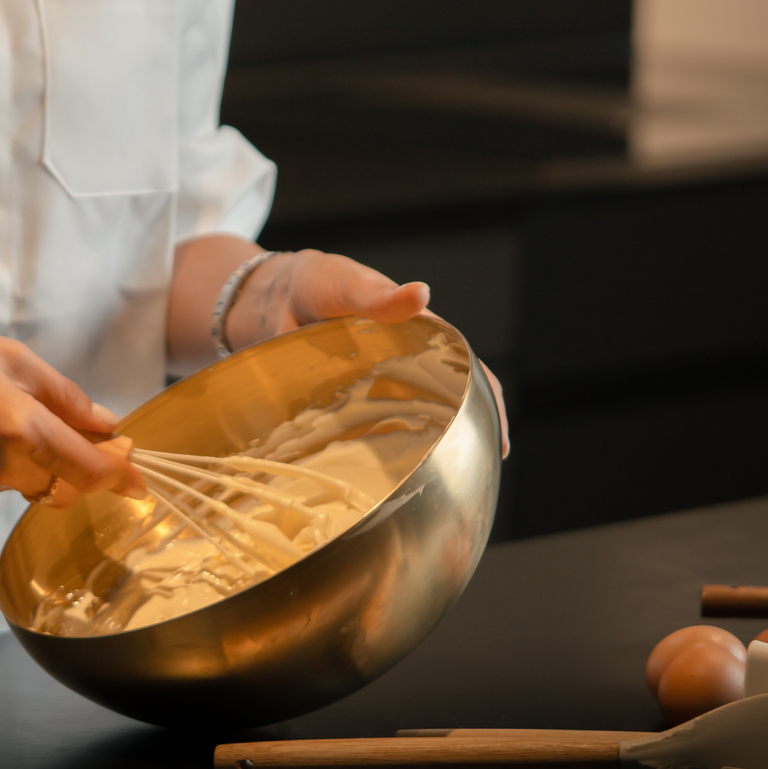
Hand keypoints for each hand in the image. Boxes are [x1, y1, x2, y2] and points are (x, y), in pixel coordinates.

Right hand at [0, 324, 145, 506]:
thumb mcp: (12, 359)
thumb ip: (64, 397)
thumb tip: (105, 424)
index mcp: (22, 430)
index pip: (89, 470)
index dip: (121, 476)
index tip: (140, 479)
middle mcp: (3, 467)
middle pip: (67, 483)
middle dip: (83, 463)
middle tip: (91, 431)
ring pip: (33, 482)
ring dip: (43, 460)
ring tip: (13, 410)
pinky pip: (2, 481)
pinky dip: (9, 461)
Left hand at [230, 249, 509, 456]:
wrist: (270, 296)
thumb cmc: (320, 282)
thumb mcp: (349, 284)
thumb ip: (380, 296)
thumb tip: (422, 294)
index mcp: (419, 337)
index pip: (466, 373)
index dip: (488, 406)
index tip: (497, 442)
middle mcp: (402, 368)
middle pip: (440, 408)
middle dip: (455, 440)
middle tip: (462, 475)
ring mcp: (371, 390)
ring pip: (400, 426)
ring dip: (410, 453)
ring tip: (420, 486)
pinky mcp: (338, 405)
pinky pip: (358, 433)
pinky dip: (366, 454)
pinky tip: (367, 480)